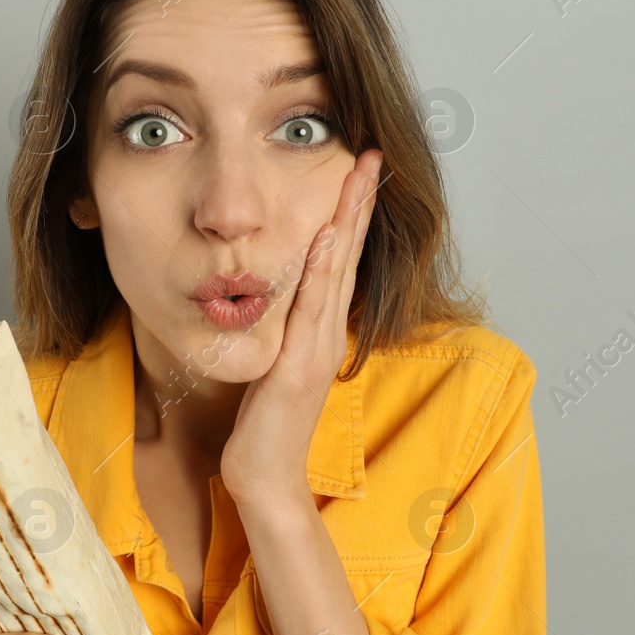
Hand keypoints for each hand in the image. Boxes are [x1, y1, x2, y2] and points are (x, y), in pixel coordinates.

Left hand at [221, 148, 382, 502]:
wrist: (264, 479)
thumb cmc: (263, 427)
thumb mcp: (274, 365)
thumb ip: (283, 331)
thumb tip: (278, 295)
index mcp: (320, 331)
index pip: (341, 260)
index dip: (351, 214)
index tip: (358, 170)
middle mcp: (327, 334)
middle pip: (349, 255)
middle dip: (359, 202)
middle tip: (371, 155)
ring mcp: (317, 349)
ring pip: (337, 272)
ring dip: (348, 221)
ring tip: (358, 176)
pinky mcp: (300, 367)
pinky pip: (312, 310)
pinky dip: (323, 271)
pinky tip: (327, 237)